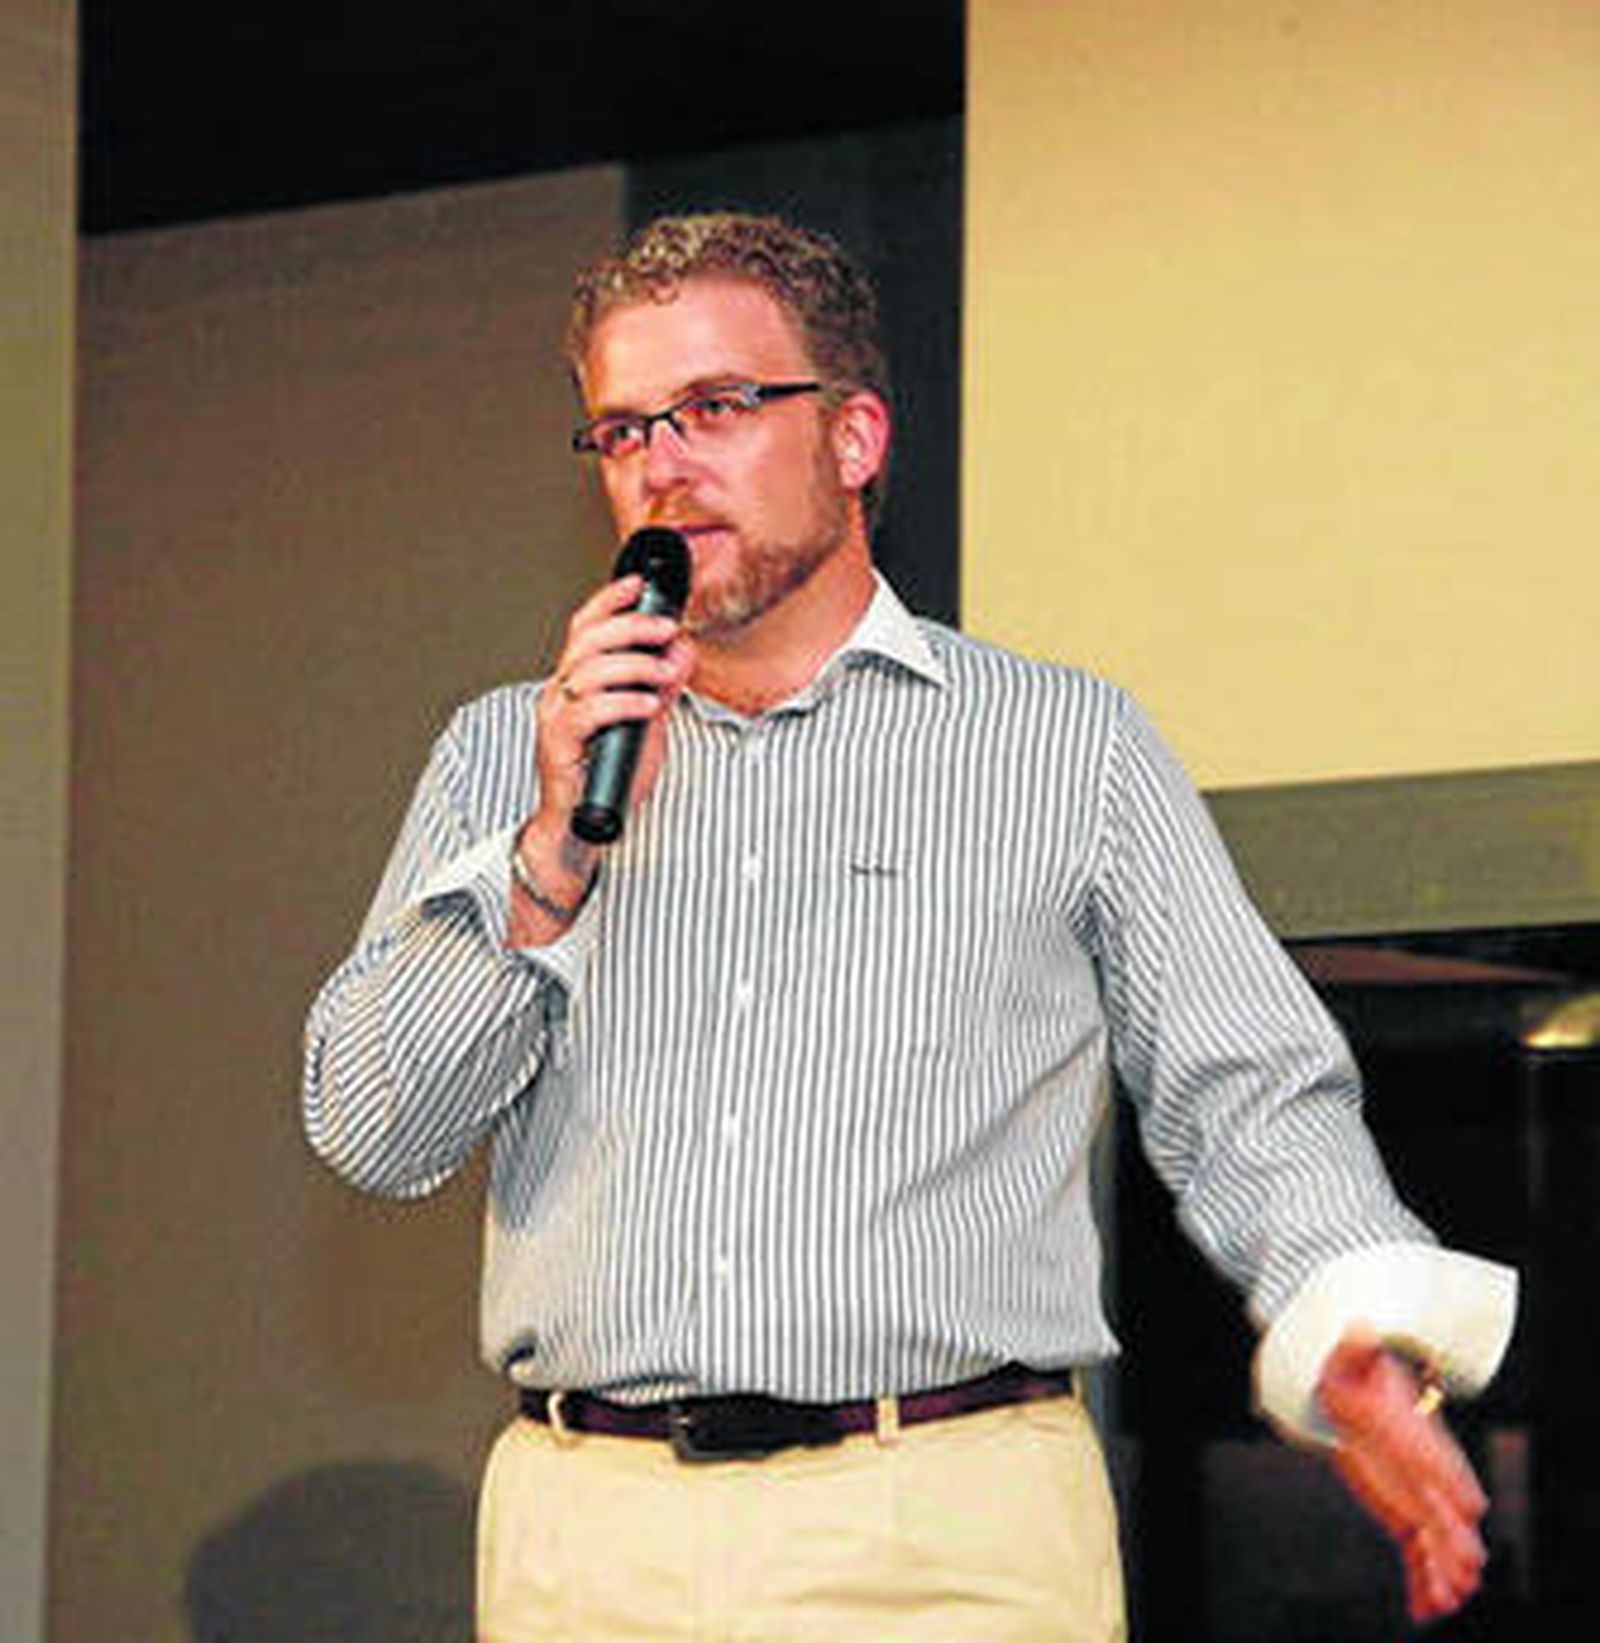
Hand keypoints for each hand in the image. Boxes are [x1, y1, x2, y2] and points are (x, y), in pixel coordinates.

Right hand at [516, 574, 694, 920]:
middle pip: (587, 640)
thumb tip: (682, 652)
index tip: (639, 583)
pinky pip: (589, 712)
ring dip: (634, 666)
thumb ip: (662, 687)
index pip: (586, 627)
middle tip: (668, 630)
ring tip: (666, 674)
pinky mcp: (557, 745)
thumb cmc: (609, 774)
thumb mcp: (647, 723)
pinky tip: (648, 706)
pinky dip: (624, 703)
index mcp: (577, 681)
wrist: (581, 827)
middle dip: (632, 627)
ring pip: (588, 671)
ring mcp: (555, 718)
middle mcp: (559, 693)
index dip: (609, 600)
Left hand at [1318, 1328, 1488, 1623]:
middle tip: (1467, 1567)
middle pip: (1446, 1509)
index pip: (1439, 1458)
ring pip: (1435, 1539)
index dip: (1452, 1479)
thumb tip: (1359, 1325)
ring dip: (1441, 1569)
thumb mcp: (1348, 1360)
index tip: (1468, 1505)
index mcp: (1414, 1434)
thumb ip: (1357, 1349)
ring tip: (1445, 1599)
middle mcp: (1423, 1471)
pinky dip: (1420, 1579)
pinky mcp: (1402, 1513)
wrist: (1350, 1391)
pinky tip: (1422, 1609)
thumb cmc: (1351, 1376)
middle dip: (1457, 1538)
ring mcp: (1415, 1496)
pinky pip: (1415, 1552)